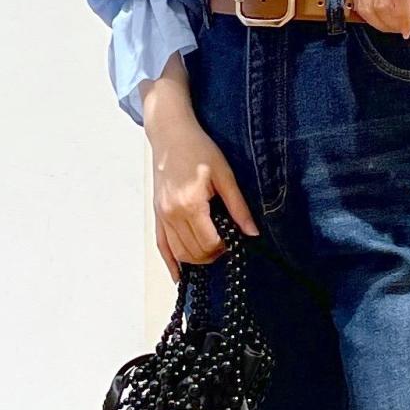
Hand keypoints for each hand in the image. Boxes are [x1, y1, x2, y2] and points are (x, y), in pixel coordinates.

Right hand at [149, 117, 260, 278]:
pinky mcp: (156, 214)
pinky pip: (161, 245)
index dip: (225, 246)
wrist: (170, 134)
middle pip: (194, 252)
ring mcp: (161, 215)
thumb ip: (238, 207)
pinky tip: (179, 275)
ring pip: (179, 253)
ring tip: (212, 250)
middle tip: (227, 244)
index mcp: (190, 204)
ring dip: (197, 259)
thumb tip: (252, 233)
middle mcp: (172, 214)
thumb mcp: (225, 175)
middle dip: (213, 255)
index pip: (209, 242)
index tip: (235, 238)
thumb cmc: (199, 149)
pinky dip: (171, 262)